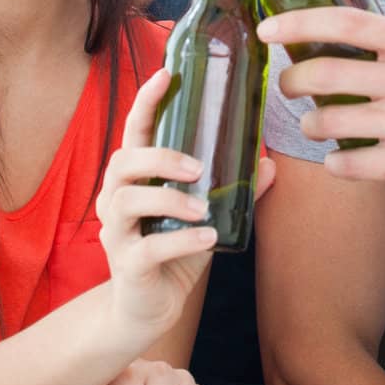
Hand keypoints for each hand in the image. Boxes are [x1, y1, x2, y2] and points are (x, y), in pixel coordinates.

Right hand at [95, 70, 215, 337]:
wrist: (147, 311)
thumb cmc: (172, 253)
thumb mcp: (204, 217)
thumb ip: (232, 192)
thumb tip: (268, 163)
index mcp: (134, 179)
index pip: (133, 132)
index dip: (146, 102)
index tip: (166, 73)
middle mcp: (116, 200)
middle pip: (121, 162)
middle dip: (159, 156)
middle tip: (198, 166)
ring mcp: (116, 234)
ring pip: (126, 201)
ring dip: (170, 199)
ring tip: (203, 208)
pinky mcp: (126, 266)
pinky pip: (148, 248)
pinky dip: (181, 240)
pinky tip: (208, 238)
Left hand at [256, 8, 384, 206]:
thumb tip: (320, 31)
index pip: (347, 24)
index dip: (300, 24)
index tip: (267, 30)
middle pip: (327, 75)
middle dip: (292, 82)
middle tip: (287, 86)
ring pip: (329, 122)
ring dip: (310, 125)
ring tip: (315, 125)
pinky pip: (348, 164)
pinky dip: (333, 162)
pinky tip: (339, 158)